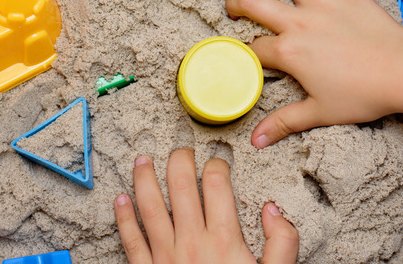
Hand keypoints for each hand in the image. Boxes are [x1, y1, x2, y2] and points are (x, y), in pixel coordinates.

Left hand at [114, 148, 298, 263]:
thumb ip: (282, 243)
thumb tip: (272, 209)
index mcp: (225, 240)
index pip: (217, 184)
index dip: (218, 164)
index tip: (219, 161)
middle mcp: (192, 242)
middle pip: (181, 185)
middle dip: (180, 160)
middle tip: (182, 150)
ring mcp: (165, 257)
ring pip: (150, 206)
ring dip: (144, 179)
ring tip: (142, 160)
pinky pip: (130, 240)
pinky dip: (123, 218)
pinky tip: (119, 200)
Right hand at [226, 0, 402, 147]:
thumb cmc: (365, 93)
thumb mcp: (320, 113)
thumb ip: (284, 122)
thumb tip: (257, 140)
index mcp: (290, 53)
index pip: (255, 48)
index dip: (247, 52)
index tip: (250, 55)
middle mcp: (299, 22)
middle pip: (253, 2)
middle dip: (235, 1)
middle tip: (233, 5)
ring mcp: (321, 1)